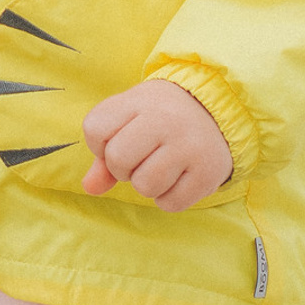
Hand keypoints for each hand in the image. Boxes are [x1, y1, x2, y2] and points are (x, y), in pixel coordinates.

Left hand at [82, 78, 232, 211]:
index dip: (98, 144)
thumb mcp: (128, 118)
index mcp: (138, 101)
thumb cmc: (159, 117)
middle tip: (139, 159)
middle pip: (118, 159)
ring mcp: (189, 147)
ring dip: (145, 185)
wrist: (215, 111)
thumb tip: (89, 188)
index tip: (117, 139)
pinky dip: (168, 199)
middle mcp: (165, 121)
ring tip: (158, 168)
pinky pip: (171, 203)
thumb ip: (103, 153)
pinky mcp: (208, 173)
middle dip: (121, 168)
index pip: (94, 129)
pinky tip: (177, 179)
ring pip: (144, 186)